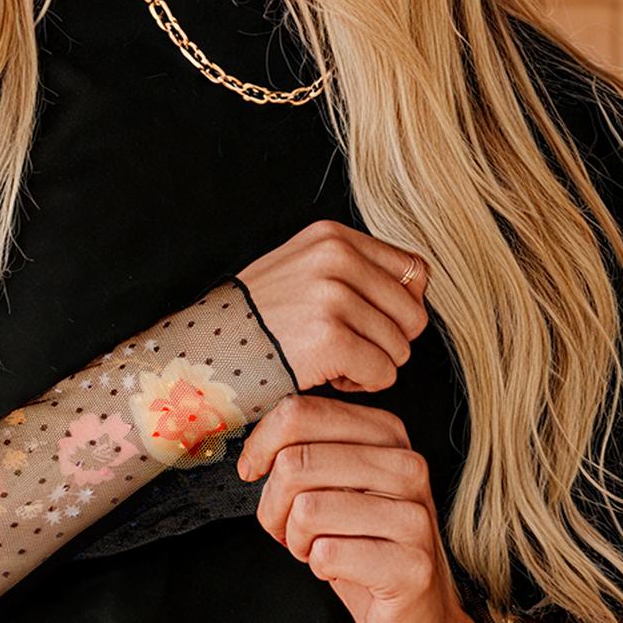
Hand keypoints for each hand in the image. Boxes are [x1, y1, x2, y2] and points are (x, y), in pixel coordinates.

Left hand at [236, 393, 489, 622]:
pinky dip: (320, 568)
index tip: (253, 472)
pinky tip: (340, 570)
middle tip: (287, 528)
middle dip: (274, 505)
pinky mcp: (411, 565)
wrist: (416, 613)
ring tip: (317, 549)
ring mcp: (413, 516)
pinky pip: (328, 555)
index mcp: (387, 434)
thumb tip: (254, 450)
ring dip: (296, 540)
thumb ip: (304, 452)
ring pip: (307, 510)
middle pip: (296, 462)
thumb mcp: (333, 486)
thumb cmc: (365, 546)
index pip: (301, 413)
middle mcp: (407, 467)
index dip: (260, 446)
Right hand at [238, 220, 430, 392]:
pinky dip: (361, 385)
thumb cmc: (256, 322)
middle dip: (388, 341)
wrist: (204, 352)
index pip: (413, 270)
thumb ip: (354, 270)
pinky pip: (383, 372)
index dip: (400, 307)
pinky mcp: (330, 338)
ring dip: (371, 365)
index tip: (368, 324)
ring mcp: (333, 297)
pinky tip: (328, 377)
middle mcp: (336, 258)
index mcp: (332, 237)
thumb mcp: (303, 272)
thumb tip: (418, 287)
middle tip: (348, 350)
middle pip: (413, 312)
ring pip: (400, 346)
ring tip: (331, 362)